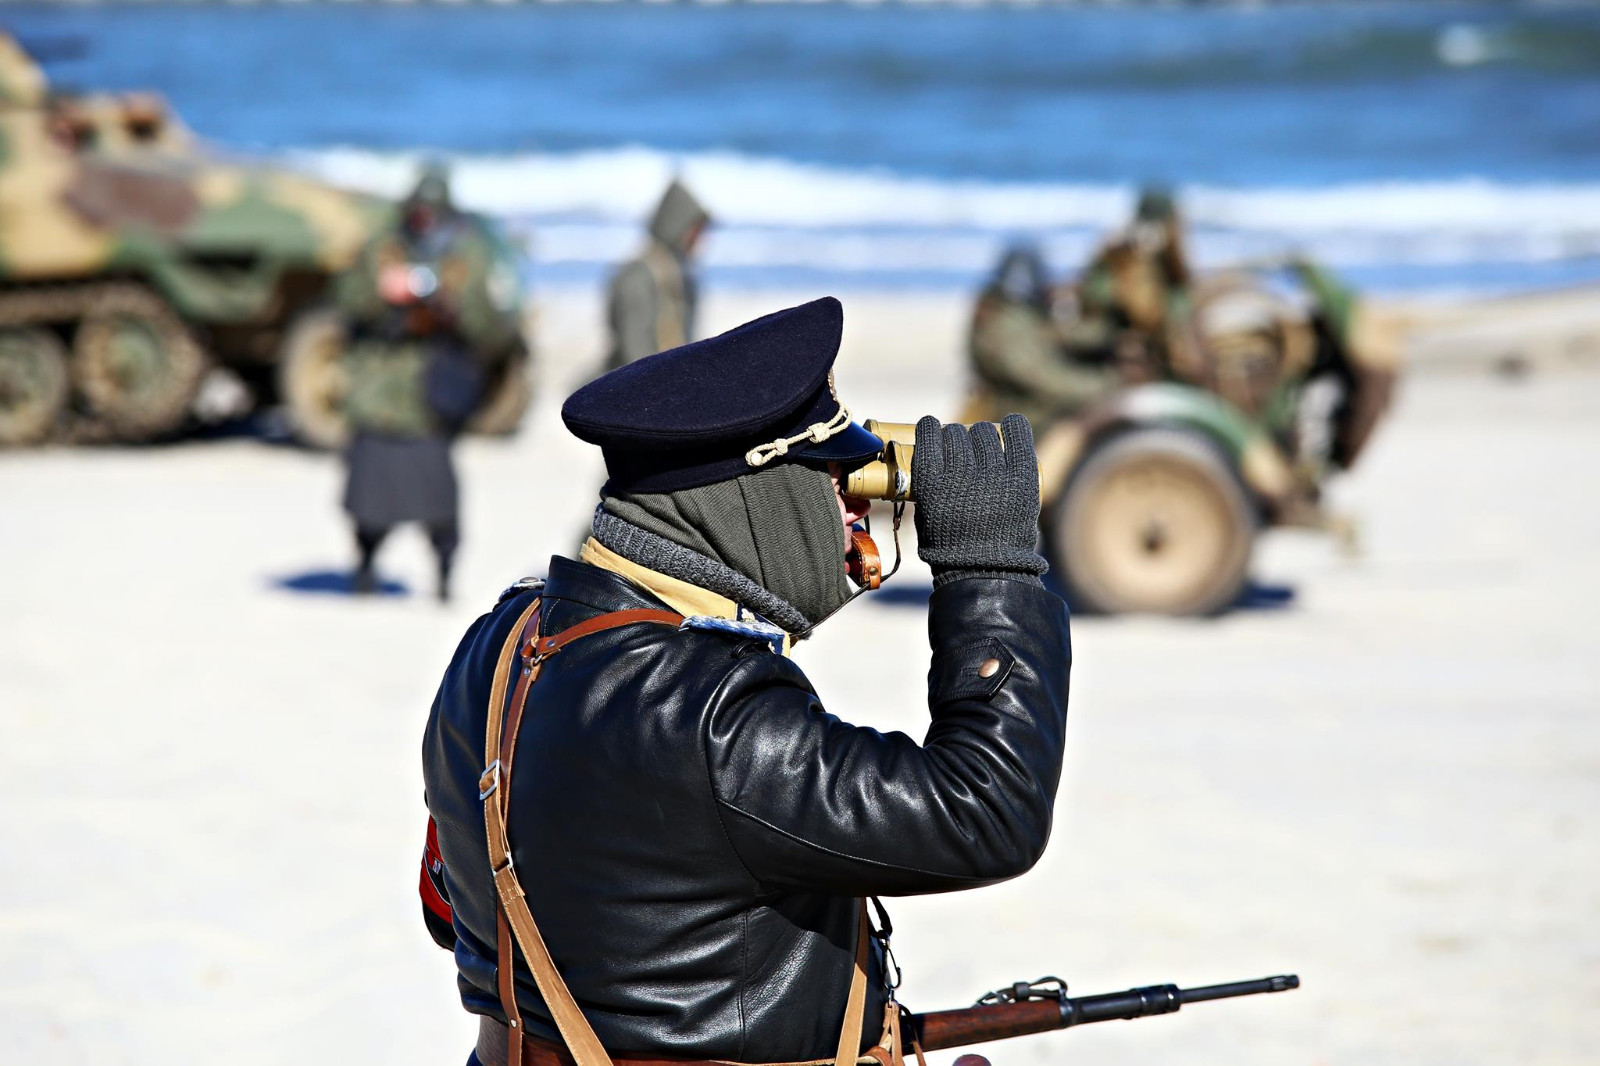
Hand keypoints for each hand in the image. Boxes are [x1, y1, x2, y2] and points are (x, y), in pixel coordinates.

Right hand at [912, 414, 1046, 586]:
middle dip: (955, 439)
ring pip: (983, 432)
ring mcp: (993, 474)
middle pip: (956, 432)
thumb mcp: (924, 514)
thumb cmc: (950, 547)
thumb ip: (925, 483)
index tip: (932, 432)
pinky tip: (1009, 428)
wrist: (987, 572)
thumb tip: (934, 448)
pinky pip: (1017, 433)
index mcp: (931, 482)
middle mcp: (961, 474)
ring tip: (983, 451)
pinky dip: (1012, 427)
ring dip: (980, 437)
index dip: (930, 429)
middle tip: (961, 453)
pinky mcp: (1021, 477)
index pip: (929, 432)